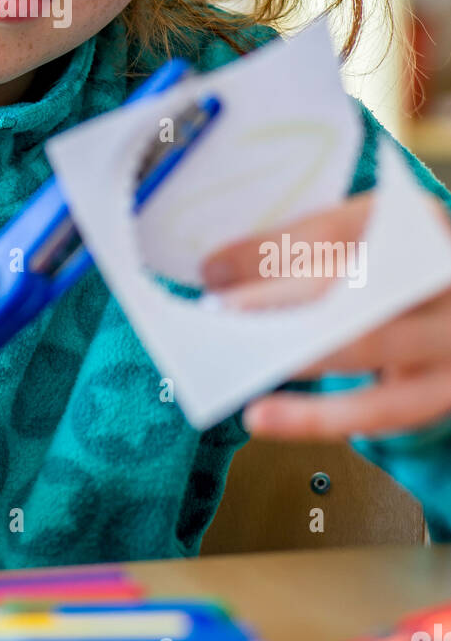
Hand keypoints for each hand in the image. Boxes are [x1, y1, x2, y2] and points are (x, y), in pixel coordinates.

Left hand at [200, 190, 450, 440]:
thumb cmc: (388, 273)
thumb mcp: (350, 245)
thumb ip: (288, 252)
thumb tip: (215, 272)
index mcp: (411, 223)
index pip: (333, 231)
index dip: (270, 250)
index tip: (213, 270)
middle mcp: (438, 275)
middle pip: (352, 287)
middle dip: (278, 301)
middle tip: (222, 315)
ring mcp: (448, 335)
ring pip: (365, 347)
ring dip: (293, 357)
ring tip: (237, 366)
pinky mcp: (443, 390)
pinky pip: (378, 410)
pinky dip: (317, 417)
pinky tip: (265, 416)